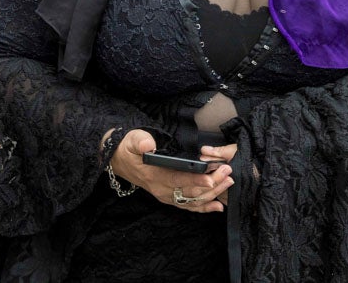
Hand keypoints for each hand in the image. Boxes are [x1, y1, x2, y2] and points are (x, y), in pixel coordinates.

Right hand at [108, 129, 233, 213]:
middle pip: (189, 190)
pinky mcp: (169, 197)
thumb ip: (140, 142)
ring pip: (191, 200)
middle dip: (211, 184)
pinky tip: (218, 206)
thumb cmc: (128, 149)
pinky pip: (187, 205)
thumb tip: (148, 146)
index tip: (211, 178)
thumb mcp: (131, 140)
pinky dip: (203, 207)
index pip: (176, 179)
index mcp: (153, 175)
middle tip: (228, 173)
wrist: (119, 161)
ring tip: (228, 183)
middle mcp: (160, 189)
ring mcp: (165, 195)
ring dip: (211, 194)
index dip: (194, 179)